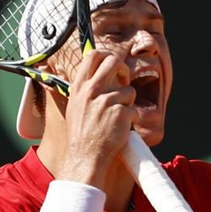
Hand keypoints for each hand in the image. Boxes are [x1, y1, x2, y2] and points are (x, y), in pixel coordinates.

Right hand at [59, 43, 136, 184]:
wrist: (85, 156)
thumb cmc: (82, 133)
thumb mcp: (76, 105)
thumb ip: (87, 89)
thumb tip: (100, 73)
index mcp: (79, 87)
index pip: (93, 55)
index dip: (106, 55)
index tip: (113, 62)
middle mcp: (91, 91)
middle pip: (114, 61)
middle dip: (123, 69)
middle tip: (124, 81)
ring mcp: (106, 101)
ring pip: (129, 90)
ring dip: (128, 103)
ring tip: (116, 118)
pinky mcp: (121, 113)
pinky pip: (134, 110)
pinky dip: (131, 120)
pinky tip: (119, 128)